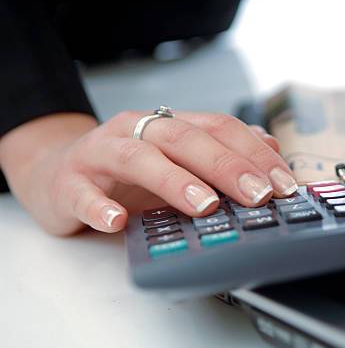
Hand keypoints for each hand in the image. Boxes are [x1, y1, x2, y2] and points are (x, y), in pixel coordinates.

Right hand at [0, 111, 294, 234]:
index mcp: (169, 124)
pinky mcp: (69, 182)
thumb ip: (223, 153)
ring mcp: (101, 154)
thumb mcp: (180, 160)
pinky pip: (82, 193)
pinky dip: (99, 208)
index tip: (284, 184)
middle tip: (258, 195)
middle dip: (227, 166)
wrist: (57, 171)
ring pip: (138, 157)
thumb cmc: (127, 173)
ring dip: (173, 180)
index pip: (219, 128)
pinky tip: (117, 222)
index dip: (254, 154)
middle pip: (185, 139)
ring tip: (203, 205)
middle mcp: (137, 130)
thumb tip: (271, 148)